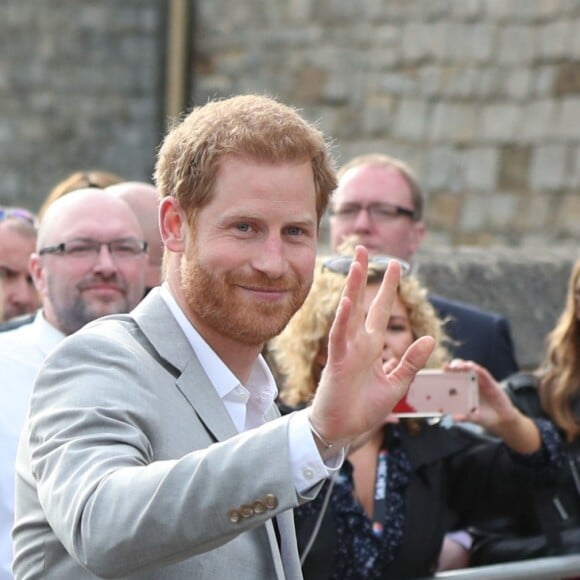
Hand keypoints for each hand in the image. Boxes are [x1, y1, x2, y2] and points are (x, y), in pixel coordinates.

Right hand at [308, 246, 434, 449]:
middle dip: (363, 275)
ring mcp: (346, 350)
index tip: (395, 266)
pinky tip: (347, 303)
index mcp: (371, 347)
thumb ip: (411, 361)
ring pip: (348, 313)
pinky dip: (342, 321)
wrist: (343, 430)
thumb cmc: (364, 408)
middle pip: (361, 302)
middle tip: (363, 248)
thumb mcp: (396, 384)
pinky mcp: (336, 363)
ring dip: (352, 288)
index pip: (380, 311)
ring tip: (355, 264)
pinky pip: (339, 338)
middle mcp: (357, 343)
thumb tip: (429, 339)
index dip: (388, 289)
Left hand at [444, 360, 540, 453]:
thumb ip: (463, 417)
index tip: (437, 373)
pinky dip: (477, 369)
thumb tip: (453, 418)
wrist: (501, 420)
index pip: (451, 378)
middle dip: (452, 366)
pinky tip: (473, 368)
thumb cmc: (482, 416)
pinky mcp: (489, 381)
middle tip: (446, 367)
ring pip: (470, 368)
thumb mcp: (471, 417)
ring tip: (457, 366)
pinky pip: (483, 373)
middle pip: (459, 370)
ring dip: (463, 365)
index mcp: (461, 389)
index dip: (444, 374)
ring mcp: (479, 381)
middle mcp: (468, 382)